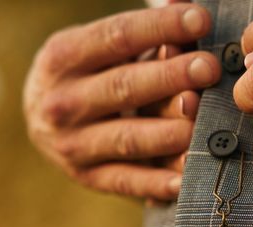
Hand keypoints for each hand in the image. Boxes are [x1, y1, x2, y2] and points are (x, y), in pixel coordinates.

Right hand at [23, 4, 220, 200]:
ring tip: (202, 123)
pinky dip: (156, 183)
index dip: (160, 27)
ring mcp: (72, 145)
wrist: (44, 120)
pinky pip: (126, 182)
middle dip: (170, 77)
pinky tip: (185, 179)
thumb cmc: (90, 74)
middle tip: (209, 68)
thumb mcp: (103, 48)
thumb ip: (144, 34)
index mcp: (63, 57)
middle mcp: (62, 102)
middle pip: (123, 87)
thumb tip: (185, 3)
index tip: (201, 19)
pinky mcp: (88, 177)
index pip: (117, 37)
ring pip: (127, 139)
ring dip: (168, 132)